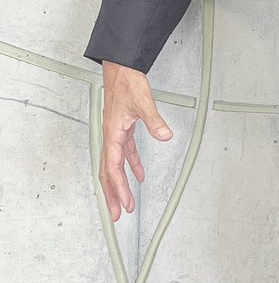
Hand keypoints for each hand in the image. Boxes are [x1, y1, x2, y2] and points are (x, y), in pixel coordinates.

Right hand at [99, 61, 172, 219]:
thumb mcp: (143, 103)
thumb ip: (154, 121)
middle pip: (108, 172)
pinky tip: (140, 174)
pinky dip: (132, 165)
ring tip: (126, 201)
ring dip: (120, 184)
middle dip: (112, 194)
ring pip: (115, 165)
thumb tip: (165, 135)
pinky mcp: (123, 130)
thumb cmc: (127, 83)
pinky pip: (125, 154)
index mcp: (112, 134)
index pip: (114, 168)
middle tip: (116, 214)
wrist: (121, 68)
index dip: (119, 188)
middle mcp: (111, 137)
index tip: (125, 204)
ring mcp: (116, 134)